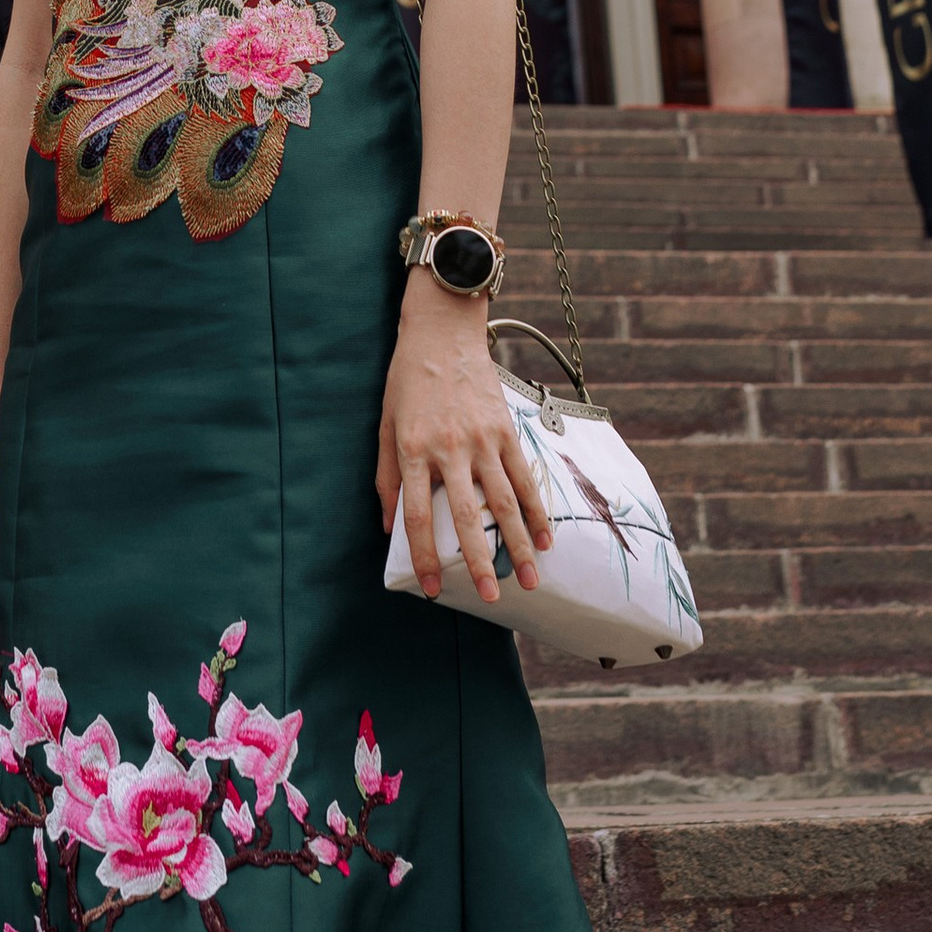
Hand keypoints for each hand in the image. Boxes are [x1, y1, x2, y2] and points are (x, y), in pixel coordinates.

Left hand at [374, 281, 552, 604]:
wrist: (442, 332)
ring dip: (519, 545)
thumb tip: (388, 527)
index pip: (415, 515)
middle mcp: (449, 449)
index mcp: (413, 450)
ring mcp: (482, 440)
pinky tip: (547, 538)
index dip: (423, 555)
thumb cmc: (407, 379)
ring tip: (530, 580)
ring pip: (503, 503)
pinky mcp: (505, 430)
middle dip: (478, 563)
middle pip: (464, 517)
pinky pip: (524, 477)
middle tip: (491, 599)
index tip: (430, 588)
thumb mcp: (385, 424)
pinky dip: (537, 510)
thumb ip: (386, 477)